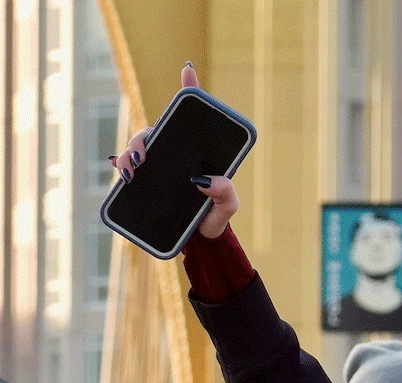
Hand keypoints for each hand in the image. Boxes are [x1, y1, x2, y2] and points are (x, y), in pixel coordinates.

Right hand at [111, 63, 239, 238]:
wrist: (200, 242)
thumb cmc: (215, 217)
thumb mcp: (227, 206)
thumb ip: (225, 193)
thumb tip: (205, 179)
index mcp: (199, 153)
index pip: (193, 118)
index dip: (190, 90)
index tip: (188, 71)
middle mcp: (176, 154)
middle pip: (156, 131)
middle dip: (144, 136)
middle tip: (144, 154)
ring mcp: (159, 166)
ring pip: (138, 147)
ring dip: (130, 153)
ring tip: (133, 169)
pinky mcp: (146, 181)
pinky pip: (129, 168)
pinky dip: (123, 169)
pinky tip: (126, 177)